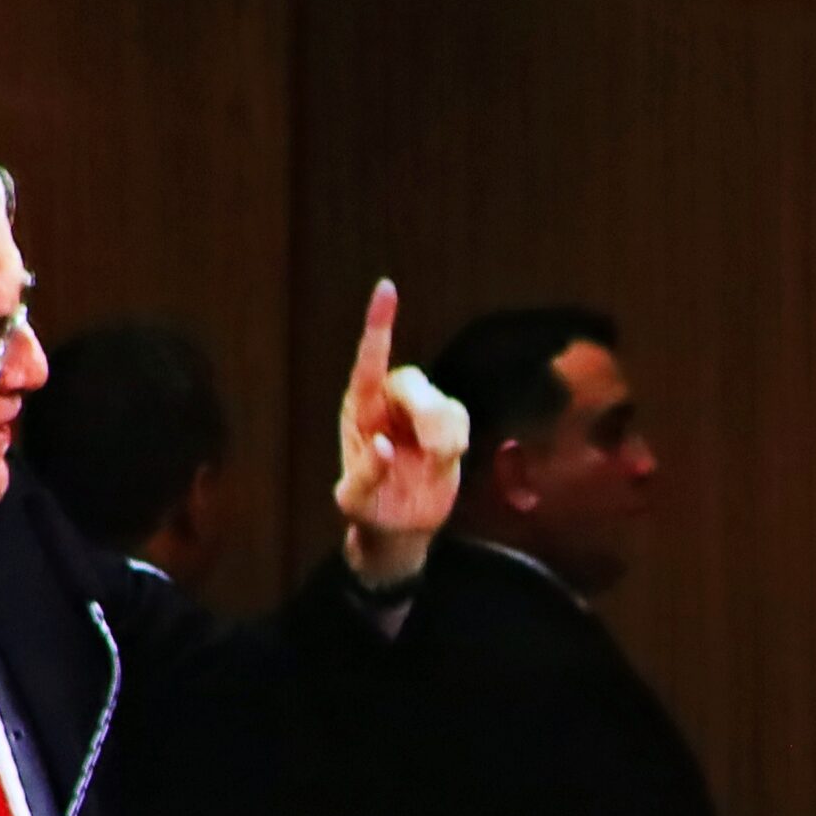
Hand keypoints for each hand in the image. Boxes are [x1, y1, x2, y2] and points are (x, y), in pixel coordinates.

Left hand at [336, 279, 467, 586]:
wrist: (399, 526)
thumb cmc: (368, 508)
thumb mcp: (355, 500)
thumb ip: (365, 473)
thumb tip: (383, 447)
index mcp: (358, 410)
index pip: (369, 361)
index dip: (380, 324)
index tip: (387, 288)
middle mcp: (387, 404)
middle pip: (413, 384)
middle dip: (427, 414)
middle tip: (437, 452)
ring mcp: (418, 415)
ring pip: (443, 402)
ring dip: (445, 434)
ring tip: (437, 462)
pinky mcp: (445, 428)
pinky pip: (460, 416)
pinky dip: (457, 438)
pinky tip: (445, 460)